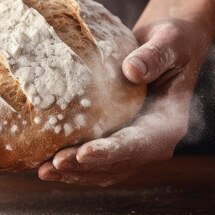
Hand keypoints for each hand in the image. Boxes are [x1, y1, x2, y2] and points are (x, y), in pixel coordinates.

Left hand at [38, 19, 206, 185]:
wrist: (168, 47)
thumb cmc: (172, 41)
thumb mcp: (169, 41)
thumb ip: (154, 56)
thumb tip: (132, 70)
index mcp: (169, 123)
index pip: (140, 144)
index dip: (111, 152)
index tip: (83, 154)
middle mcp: (154, 141)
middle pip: (117, 164)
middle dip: (84, 168)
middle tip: (53, 165)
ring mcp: (136, 144)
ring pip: (104, 169)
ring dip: (74, 172)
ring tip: (43, 170)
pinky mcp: (119, 139)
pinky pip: (96, 160)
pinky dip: (73, 164)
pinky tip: (46, 163)